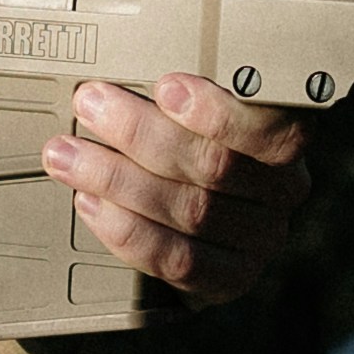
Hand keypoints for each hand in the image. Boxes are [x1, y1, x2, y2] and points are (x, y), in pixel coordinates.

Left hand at [46, 74, 309, 305]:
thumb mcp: (200, 107)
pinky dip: (126, 229)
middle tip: (89, 106)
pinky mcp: (229, 278)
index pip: (273, 129)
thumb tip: (122, 74)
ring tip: (68, 155)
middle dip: (140, 133)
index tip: (165, 87)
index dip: (219, 111)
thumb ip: (179, 93)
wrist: (209, 221)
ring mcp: (258, 240)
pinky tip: (90, 202)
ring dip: (118, 180)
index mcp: (284, 140)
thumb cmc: (196, 142)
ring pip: (189, 211)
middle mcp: (282, 192)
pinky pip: (176, 259)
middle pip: (215, 166)